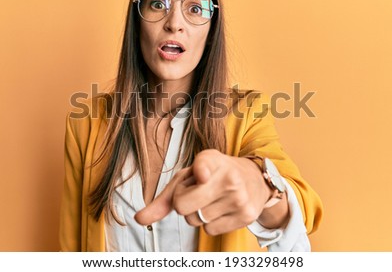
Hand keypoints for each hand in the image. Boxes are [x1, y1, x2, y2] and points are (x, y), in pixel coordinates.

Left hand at [134, 149, 272, 234]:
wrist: (253, 180)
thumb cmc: (212, 176)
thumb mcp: (189, 177)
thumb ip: (164, 198)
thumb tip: (139, 219)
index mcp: (212, 160)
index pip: (204, 165)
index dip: (201, 171)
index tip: (202, 175)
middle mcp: (228, 177)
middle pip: (182, 206)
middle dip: (182, 203)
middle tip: (196, 192)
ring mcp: (239, 198)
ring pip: (195, 221)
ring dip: (196, 214)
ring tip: (211, 198)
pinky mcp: (246, 216)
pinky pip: (209, 230)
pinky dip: (209, 224)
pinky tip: (220, 209)